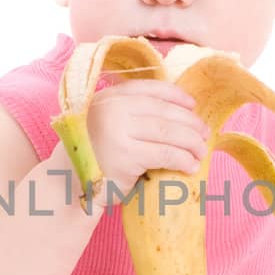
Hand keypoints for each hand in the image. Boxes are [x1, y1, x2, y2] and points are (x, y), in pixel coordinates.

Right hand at [86, 78, 210, 198]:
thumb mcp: (106, 123)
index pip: (149, 89)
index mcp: (109, 97)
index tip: (192, 105)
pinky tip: (191, 166)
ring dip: (191, 142)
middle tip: (205, 133)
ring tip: (201, 151)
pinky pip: (164, 154)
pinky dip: (182, 159)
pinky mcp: (126, 156)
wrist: (69, 184)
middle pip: (163, 111)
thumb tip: (176, 111)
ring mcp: (118, 131)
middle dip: (189, 122)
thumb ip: (130, 113)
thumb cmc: (94, 156)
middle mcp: (112, 109)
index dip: (175, 95)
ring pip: (167, 132)